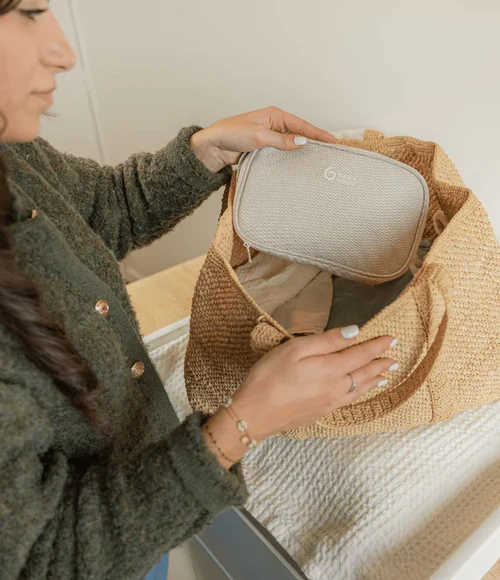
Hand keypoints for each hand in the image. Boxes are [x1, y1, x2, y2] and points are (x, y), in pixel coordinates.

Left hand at [189, 105, 338, 172]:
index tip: (332, 140)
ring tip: (318, 158)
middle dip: (314, 141)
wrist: (213, 146)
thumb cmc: (231, 134)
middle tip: (330, 151)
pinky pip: (282, 151)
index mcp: (274, 115)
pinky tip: (298, 162)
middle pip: (299, 132)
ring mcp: (269, 136)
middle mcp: (273, 124)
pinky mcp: (264, 147)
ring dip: (302, 149)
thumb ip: (281, 140)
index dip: (318, 133)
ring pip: (291, 142)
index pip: (301, 124)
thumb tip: (302, 142)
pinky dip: (290, 156)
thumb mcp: (259, 137)